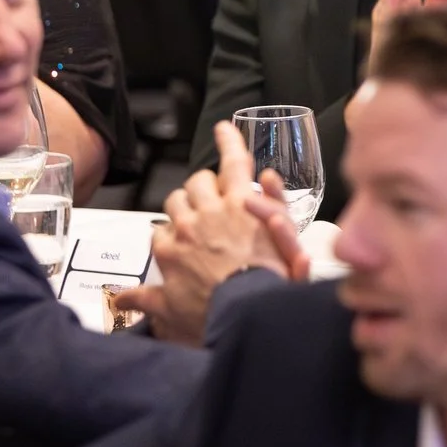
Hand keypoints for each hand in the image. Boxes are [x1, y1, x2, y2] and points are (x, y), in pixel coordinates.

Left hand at [115, 121, 308, 343]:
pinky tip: (166, 250)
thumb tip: (268, 178)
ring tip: (188, 225)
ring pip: (173, 204)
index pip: (234, 162)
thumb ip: (278, 206)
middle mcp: (208, 213)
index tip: (223, 128)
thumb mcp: (291, 246)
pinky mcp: (167, 258)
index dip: (229, 141)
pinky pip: (155, 238)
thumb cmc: (273, 287)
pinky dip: (161, 242)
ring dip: (181, 209)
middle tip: (210, 198)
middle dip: (202, 186)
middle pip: (196, 182)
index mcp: (240, 206)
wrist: (246, 317)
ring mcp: (184, 234)